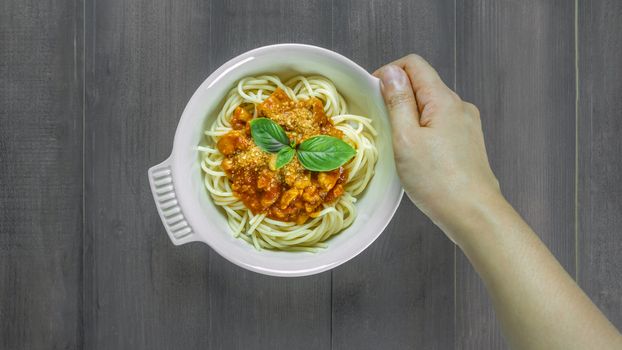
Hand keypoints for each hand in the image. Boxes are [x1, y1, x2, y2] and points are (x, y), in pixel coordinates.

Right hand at [374, 55, 500, 243]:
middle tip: (383, 126)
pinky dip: (424, 131)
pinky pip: (441, 125)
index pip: (414, 64)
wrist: (473, 214)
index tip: (373, 96)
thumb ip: (398, 101)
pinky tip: (417, 155)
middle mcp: (459, 106)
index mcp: (443, 99)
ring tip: (399, 145)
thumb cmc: (436, 180)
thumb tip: (390, 72)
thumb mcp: (406, 138)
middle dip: (398, 98)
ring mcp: (466, 125)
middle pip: (423, 85)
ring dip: (410, 117)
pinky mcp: (468, 142)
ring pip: (431, 107)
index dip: (389, 73)